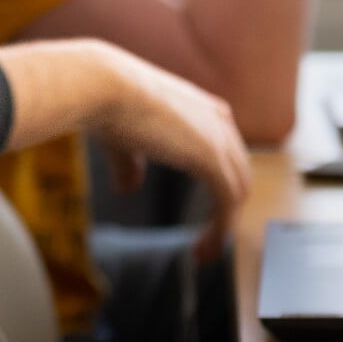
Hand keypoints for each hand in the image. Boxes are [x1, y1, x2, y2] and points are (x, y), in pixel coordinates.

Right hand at [87, 47, 251, 264]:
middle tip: (208, 241)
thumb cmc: (107, 105)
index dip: (219, 186)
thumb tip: (129, 188)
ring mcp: (219, 139)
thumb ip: (132, 165)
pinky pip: (227, 203)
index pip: (226, 154)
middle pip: (238, 175)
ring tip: (203, 254)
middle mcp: (218, 121)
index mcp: (203, 110)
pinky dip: (220, 230)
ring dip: (223, 227)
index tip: (206, 214)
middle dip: (227, 211)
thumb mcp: (123, 141)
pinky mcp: (212, 159)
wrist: (104, 88)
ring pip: (237, 192)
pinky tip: (203, 249)